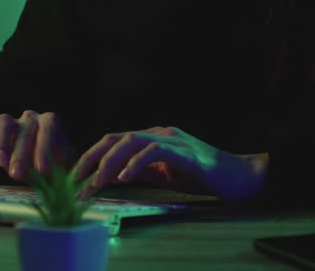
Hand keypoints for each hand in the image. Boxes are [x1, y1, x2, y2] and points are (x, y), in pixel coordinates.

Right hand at [0, 110, 74, 181]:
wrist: (38, 167)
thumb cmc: (55, 167)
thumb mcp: (65, 167)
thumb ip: (69, 169)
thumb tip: (77, 179)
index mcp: (51, 122)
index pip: (49, 126)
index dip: (45, 146)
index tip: (42, 169)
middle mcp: (31, 118)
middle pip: (25, 127)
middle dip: (21, 152)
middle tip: (17, 173)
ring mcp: (11, 122)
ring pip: (3, 121)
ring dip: (2, 142)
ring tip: (1, 162)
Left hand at [71, 126, 266, 201]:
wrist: (239, 176)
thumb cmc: (203, 175)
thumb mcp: (166, 173)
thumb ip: (144, 169)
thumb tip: (116, 175)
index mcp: (153, 137)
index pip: (115, 140)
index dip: (92, 155)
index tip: (76, 175)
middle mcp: (160, 132)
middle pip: (117, 137)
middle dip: (93, 157)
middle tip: (76, 179)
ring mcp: (173, 139)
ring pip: (131, 141)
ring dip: (110, 162)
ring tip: (97, 182)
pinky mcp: (184, 152)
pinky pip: (154, 151)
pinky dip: (136, 163)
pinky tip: (125, 177)